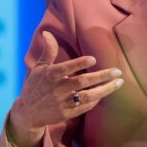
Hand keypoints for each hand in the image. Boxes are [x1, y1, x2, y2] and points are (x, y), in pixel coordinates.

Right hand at [7, 31, 124, 146]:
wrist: (28, 113)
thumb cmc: (35, 86)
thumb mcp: (39, 67)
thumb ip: (48, 51)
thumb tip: (47, 33)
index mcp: (50, 75)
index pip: (65, 68)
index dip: (79, 64)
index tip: (93, 59)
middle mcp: (57, 89)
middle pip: (82, 82)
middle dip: (101, 76)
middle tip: (117, 72)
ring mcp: (62, 102)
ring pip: (87, 96)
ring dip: (105, 89)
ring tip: (118, 83)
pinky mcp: (67, 114)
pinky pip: (85, 107)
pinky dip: (95, 100)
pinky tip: (104, 93)